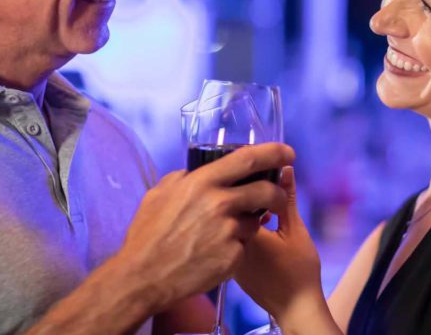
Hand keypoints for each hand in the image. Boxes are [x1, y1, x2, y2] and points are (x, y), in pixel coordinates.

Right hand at [116, 142, 294, 312]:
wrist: (143, 278)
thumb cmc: (147, 236)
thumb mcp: (159, 194)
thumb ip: (183, 178)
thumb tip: (196, 172)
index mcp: (202, 182)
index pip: (249, 159)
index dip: (274, 153)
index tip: (287, 152)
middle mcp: (220, 204)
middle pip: (266, 191)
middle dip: (277, 193)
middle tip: (278, 197)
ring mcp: (228, 232)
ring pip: (255, 220)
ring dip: (249, 223)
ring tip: (226, 232)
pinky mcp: (233, 257)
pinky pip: (243, 246)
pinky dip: (235, 247)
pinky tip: (215, 252)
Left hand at [235, 167, 335, 332]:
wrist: (295, 307)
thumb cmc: (298, 272)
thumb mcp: (295, 229)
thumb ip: (286, 198)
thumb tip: (284, 169)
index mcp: (242, 230)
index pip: (235, 195)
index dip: (247, 181)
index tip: (261, 173)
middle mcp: (227, 242)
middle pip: (228, 209)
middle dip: (242, 194)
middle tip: (259, 186)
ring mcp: (227, 255)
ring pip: (228, 224)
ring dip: (242, 213)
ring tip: (263, 209)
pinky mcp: (230, 265)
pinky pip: (230, 239)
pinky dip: (243, 229)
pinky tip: (261, 228)